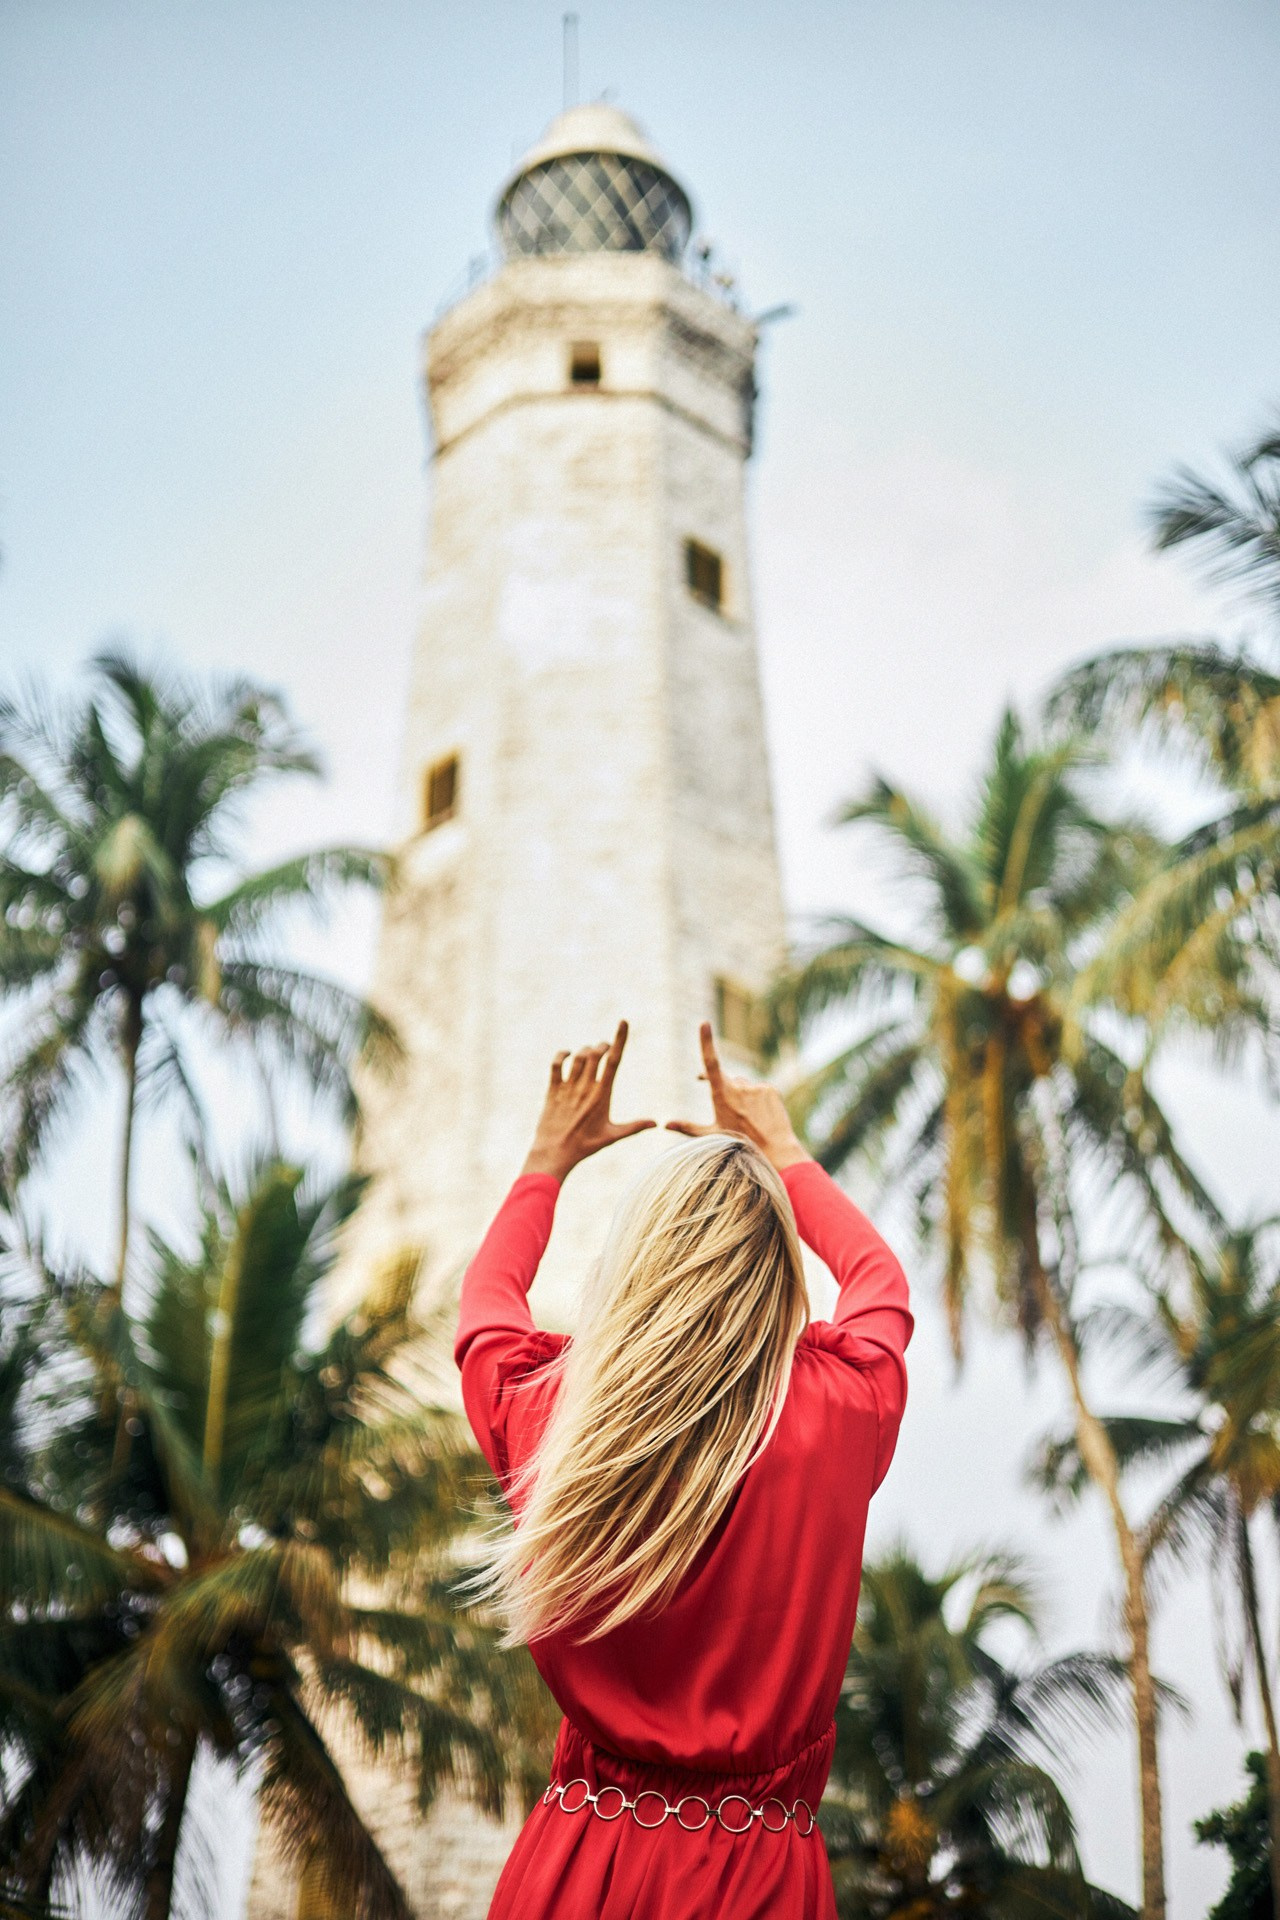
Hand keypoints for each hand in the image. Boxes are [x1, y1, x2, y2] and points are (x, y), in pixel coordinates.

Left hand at [522, 1021, 655, 1181]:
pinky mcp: (553, 1090)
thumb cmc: (585, 1146)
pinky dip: (562, 1054)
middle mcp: (585, 1087)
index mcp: (602, 1095)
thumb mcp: (612, 1136)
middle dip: (602, 1045)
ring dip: (586, 1050)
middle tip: (605, 1047)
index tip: (623, 1022)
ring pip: (578, 1057)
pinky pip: (556, 1064)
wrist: (555, 1152)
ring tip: (591, 1052)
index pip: (613, 1060)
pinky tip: (567, 1054)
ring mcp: (568, 1087)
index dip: (619, 1039)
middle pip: (595, 1053)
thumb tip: (656, 1124)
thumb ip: (634, 1127)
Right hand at [666, 1023, 810, 1174]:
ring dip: (742, 1097)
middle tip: (726, 1109)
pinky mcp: (770, 1089)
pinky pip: (759, 1090)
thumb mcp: (711, 1135)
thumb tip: (665, 1124)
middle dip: (724, 1089)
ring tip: (746, 1119)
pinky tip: (759, 1117)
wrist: (776, 1150)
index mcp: (722, 1094)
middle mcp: (740, 1087)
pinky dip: (757, 1100)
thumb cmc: (740, 1145)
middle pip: (728, 1080)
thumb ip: (687, 1127)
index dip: (706, 1041)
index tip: (704, 1023)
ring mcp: (756, 1087)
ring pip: (744, 1086)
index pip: (710, 1062)